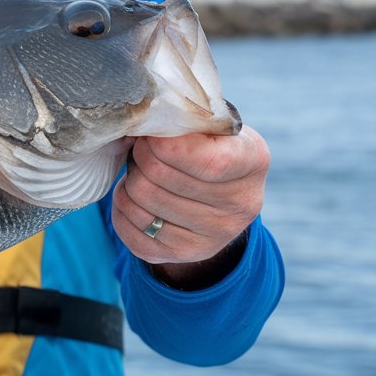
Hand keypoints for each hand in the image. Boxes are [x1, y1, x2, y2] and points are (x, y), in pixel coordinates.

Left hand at [112, 125, 269, 284]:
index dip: (165, 146)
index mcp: (253, 162)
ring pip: (140, 202)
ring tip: (139, 172)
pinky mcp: (182, 254)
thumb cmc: (208, 147)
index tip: (151, 135)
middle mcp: (241, 206)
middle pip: (160, 178)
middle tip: (140, 149)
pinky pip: (129, 230)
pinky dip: (121, 208)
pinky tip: (134, 197)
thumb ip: (184, 121)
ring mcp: (213, 237)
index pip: (208, 161)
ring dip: (129, 181)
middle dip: (139, 157)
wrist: (217, 196)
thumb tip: (137, 127)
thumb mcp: (211, 126)